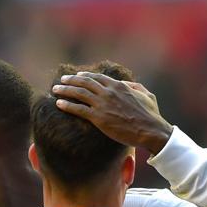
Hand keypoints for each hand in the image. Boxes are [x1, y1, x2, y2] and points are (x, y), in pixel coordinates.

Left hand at [51, 72, 172, 154]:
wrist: (150, 130)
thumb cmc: (151, 115)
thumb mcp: (146, 95)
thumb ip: (134, 87)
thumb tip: (126, 83)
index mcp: (119, 85)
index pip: (97, 77)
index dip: (86, 75)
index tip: (78, 76)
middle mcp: (108, 92)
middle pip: (85, 82)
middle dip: (71, 80)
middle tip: (62, 80)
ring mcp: (102, 104)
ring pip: (79, 93)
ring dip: (65, 90)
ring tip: (56, 90)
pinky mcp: (99, 118)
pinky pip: (78, 109)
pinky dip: (67, 105)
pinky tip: (59, 104)